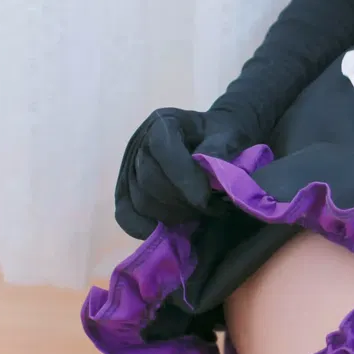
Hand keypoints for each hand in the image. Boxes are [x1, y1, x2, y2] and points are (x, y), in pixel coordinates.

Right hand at [113, 107, 216, 238]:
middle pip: (150, 180)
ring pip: (142, 201)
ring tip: (198, 215)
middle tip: (210, 209)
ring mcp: (128, 168)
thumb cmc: (220, 137)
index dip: (184, 177)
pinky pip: (126, 215)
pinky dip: (146, 228)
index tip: (206, 199)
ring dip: (172, 216)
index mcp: (162, 122)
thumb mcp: (228, 134)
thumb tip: (211, 168)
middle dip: (182, 202)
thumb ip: (220, 148)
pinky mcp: (126, 191)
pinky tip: (170, 231)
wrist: (211, 141)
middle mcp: (139, 143)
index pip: (164, 149)